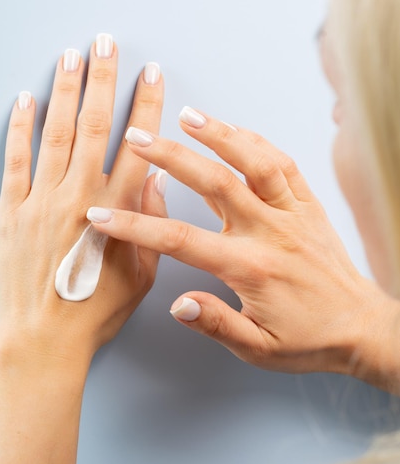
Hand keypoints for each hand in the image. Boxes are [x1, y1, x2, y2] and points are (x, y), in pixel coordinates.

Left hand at [0, 35, 165, 368]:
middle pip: (94, 125)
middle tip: (106, 44)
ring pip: (56, 133)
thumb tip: (151, 181)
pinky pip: (16, 159)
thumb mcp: (140, 275)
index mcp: (116, 211)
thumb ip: (150, 225)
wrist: (44, 338)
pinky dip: (20, 127)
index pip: (137, 145)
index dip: (146, 105)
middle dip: (103, 79)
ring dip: (65, 91)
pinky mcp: (11, 210)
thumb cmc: (94, 311)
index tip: (151, 74)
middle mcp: (79, 197)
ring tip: (70, 57)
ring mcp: (41, 201)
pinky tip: (24, 100)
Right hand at [88, 107, 399, 388]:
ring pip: (254, 162)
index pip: (180, 240)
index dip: (136, 227)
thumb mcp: (258, 348)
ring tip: (187, 114)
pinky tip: (236, 130)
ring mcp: (292, 214)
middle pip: (214, 183)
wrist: (361, 327)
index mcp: (249, 267)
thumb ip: (216, 324)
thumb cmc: (309, 339)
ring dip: (219, 134)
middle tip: (138, 139)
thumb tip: (177, 303)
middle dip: (170, 158)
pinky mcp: (309, 206)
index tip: (104, 215)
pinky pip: (285, 166)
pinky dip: (259, 143)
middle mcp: (270, 232)